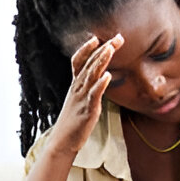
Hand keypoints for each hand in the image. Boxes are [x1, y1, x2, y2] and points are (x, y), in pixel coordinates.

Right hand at [46, 34, 122, 157]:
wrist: (62, 142)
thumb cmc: (72, 123)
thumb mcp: (78, 101)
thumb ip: (86, 89)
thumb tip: (97, 80)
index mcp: (75, 86)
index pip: (78, 61)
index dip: (86, 49)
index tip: (97, 38)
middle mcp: (77, 89)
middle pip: (89, 64)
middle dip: (103, 49)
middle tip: (117, 38)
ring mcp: (81, 98)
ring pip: (91, 75)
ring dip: (101, 61)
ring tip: (110, 48)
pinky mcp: (87, 110)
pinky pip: (94, 95)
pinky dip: (100, 84)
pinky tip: (108, 76)